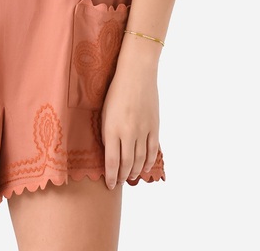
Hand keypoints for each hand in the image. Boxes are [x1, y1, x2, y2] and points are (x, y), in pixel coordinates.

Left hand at [100, 70, 160, 188]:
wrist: (136, 73)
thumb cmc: (116, 90)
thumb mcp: (104, 111)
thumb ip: (107, 132)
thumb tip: (110, 151)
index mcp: (112, 128)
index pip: (112, 161)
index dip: (112, 177)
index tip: (110, 185)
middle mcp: (129, 133)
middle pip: (127, 163)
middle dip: (123, 176)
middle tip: (120, 182)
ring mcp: (143, 130)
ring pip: (140, 160)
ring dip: (135, 171)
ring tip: (131, 177)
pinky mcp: (154, 126)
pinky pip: (152, 150)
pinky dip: (149, 162)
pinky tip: (145, 168)